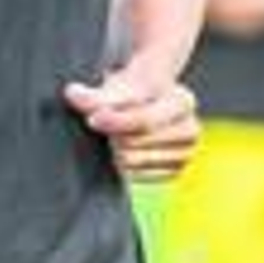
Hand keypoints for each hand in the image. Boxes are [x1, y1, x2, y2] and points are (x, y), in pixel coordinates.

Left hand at [64, 73, 199, 181]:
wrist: (141, 107)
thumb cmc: (128, 92)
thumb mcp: (115, 87)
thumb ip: (96, 94)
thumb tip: (73, 93)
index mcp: (182, 101)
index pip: (144, 119)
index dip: (114, 120)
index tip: (91, 118)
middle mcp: (190, 128)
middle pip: (135, 142)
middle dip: (113, 134)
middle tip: (102, 126)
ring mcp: (185, 153)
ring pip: (133, 160)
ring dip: (115, 151)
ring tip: (113, 137)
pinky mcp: (175, 172)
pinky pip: (138, 175)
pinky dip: (124, 166)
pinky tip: (122, 152)